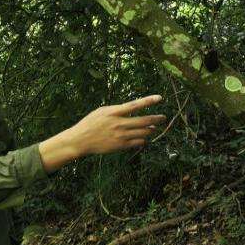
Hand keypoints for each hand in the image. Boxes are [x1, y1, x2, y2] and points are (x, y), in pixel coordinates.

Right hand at [38, 95, 165, 172]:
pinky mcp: (120, 146)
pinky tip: (144, 138)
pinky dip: (143, 140)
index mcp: (114, 112)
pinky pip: (138, 143)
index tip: (160, 98)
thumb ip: (118, 110)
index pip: (135, 105)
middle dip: (156, 119)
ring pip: (143, 133)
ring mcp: (120, 136)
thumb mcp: (102, 111)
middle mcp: (119, 123)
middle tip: (163, 117)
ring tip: (153, 128)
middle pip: (144, 121)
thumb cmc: (91, 123)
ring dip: (151, 130)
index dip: (148, 101)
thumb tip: (132, 109)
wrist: (81, 140)